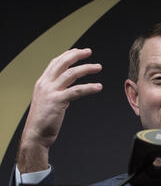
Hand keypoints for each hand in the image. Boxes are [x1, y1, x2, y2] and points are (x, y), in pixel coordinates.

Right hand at [18, 48, 102, 172]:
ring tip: (98, 67)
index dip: (67, 55)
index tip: (79, 51)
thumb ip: (57, 91)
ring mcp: (51, 92)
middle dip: (76, 55)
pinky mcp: (58, 101)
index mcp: (42, 82)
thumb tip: (69, 88)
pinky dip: (89, 87)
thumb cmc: (44, 119)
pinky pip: (77, 91)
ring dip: (86, 68)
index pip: (55, 63)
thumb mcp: (48, 100)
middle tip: (89, 52)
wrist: (36, 134)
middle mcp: (45, 84)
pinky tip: (98, 87)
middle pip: (62, 63)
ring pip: (71, 74)